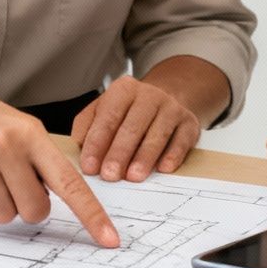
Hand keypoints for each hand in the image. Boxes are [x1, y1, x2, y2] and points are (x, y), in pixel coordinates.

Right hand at [0, 76, 120, 247]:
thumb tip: (63, 200)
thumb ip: (42, 160)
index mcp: (31, 134)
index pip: (70, 182)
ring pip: (3, 216)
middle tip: (11, 184)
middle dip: (26, 206)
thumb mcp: (20, 127)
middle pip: (34, 210)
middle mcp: (6, 146)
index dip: (92, 214)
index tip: (109, 239)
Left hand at [70, 75, 201, 182]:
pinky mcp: (189, 123)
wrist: (167, 99)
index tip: (89, 166)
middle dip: (119, 153)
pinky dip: (173, 155)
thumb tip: (77, 150)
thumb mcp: (103, 110)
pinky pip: (181, 140)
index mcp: (123, 90)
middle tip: (110, 175)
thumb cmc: (127, 112)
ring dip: (144, 157)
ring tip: (133, 177)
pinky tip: (163, 168)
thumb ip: (86, 127)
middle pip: (132, 127)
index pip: (107, 118)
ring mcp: (171, 108)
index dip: (97, 143)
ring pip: (157, 134)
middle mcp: (149, 95)